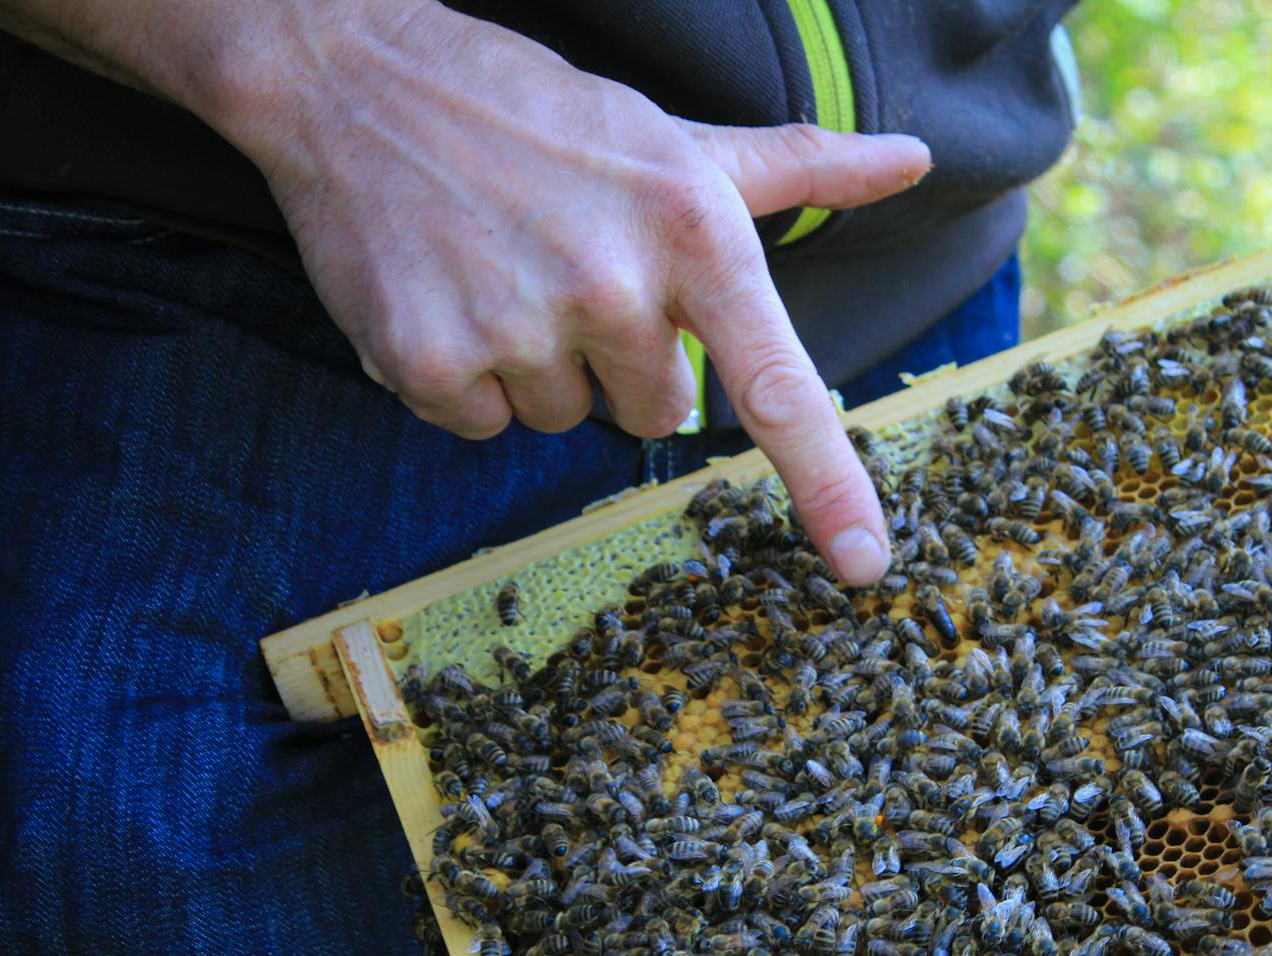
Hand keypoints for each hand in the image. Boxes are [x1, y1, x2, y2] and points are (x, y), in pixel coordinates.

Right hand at [0, 0, 922, 582]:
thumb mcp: (678, 140)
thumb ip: (801, 167)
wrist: (358, 76)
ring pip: (566, 421)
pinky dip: (463, 377)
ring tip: (501, 267)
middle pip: (656, 413)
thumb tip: (913, 162)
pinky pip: (480, 426)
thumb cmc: (543, 114)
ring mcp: (517, 326)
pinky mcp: (427, 358)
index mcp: (692, 232)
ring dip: (539, 367)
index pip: (777, 383)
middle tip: (570, 267)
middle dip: (620, 360)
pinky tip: (446, 292)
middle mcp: (614, 286)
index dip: (829, 482)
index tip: (866, 563)